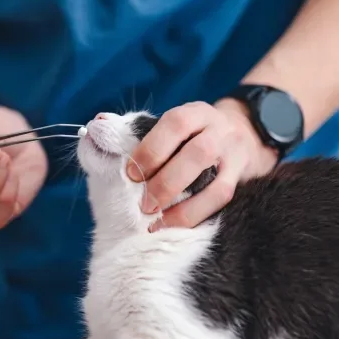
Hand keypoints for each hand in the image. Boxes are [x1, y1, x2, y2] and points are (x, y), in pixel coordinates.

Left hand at [127, 100, 276, 229]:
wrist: (242, 134)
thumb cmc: (190, 134)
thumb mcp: (172, 124)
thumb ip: (137, 130)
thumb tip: (96, 126)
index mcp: (196, 113)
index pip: (176, 124)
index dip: (152, 149)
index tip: (130, 173)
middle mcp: (219, 132)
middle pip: (199, 154)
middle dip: (166, 181)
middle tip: (142, 202)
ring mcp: (234, 158)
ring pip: (215, 184)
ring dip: (182, 205)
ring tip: (155, 219)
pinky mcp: (239, 182)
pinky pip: (220, 202)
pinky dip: (194, 215)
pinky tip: (172, 225)